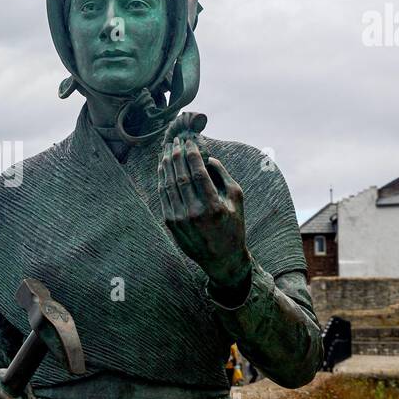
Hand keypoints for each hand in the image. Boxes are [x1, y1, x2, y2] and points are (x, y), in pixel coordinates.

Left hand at [158, 132, 251, 289]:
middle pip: (181, 176)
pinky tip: (163, 166)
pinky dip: (162, 178)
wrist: (221, 258)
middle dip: (177, 155)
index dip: (192, 154)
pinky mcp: (170, 223)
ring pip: (169, 184)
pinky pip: (163, 196)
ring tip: (168, 149)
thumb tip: (208, 157)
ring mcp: (179, 219)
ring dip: (167, 164)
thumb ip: (224, 176)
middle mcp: (194, 213)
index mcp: (213, 206)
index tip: (189, 141)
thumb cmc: (233, 225)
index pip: (198, 173)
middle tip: (176, 140)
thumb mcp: (237, 199)